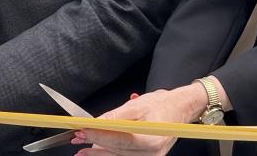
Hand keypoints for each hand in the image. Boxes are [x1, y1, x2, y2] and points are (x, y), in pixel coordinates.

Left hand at [72, 84, 206, 155]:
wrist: (180, 109)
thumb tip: (97, 121)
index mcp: (151, 139)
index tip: (82, 130)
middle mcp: (152, 153)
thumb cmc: (161, 105)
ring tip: (81, 147)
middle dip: (94, 143)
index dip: (98, 135)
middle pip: (117, 151)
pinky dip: (110, 152)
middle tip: (76, 138)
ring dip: (99, 151)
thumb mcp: (137, 105)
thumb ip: (116, 116)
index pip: (119, 140)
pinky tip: (96, 150)